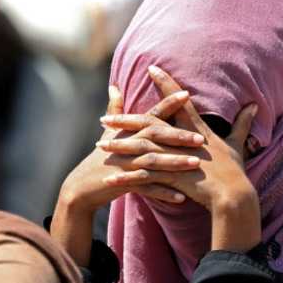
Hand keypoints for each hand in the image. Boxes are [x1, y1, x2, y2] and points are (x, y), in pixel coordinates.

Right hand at [51, 85, 205, 264]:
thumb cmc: (98, 158)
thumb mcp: (107, 133)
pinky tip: (181, 197)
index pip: (151, 114)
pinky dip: (163, 193)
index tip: (187, 94)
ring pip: (153, 161)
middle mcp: (127, 145)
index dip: (167, 103)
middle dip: (178, 136)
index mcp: (128, 131)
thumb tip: (114, 86)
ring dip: (175, 163)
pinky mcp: (123, 183)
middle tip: (201, 138)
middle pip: (154, 136)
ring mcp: (124, 164)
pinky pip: (147, 188)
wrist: (81, 187)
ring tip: (195, 164)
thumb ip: (114, 109)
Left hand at [99, 65, 260, 251]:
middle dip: (124, 121)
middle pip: (148, 125)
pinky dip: (125, 178)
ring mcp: (175, 159)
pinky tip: (108, 180)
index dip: (165, 83)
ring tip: (99, 146)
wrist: (235, 197)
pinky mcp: (170, 178)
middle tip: (103, 119)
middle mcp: (182, 141)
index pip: (178, 101)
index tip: (151, 69)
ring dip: (118, 148)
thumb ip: (242, 124)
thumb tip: (254, 104)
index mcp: (196, 129)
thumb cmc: (235, 171)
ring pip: (140, 149)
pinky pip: (142, 177)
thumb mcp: (237, 144)